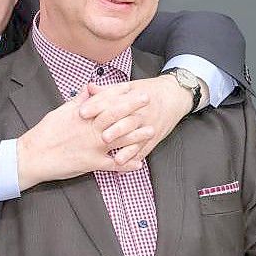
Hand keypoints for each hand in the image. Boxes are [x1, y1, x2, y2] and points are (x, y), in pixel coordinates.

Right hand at [16, 86, 152, 190]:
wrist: (33, 156)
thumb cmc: (45, 133)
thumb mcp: (60, 112)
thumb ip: (77, 101)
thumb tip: (88, 89)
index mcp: (82, 115)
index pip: (104, 99)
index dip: (118, 92)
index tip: (131, 86)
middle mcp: (90, 128)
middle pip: (116, 115)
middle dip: (133, 106)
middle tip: (147, 99)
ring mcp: (93, 146)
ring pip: (120, 138)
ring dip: (137, 135)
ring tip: (151, 130)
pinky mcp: (91, 163)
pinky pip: (113, 165)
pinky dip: (126, 165)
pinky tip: (139, 163)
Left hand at [79, 75, 207, 168]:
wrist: (174, 96)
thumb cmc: (146, 91)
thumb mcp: (127, 87)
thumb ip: (106, 91)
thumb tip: (88, 88)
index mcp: (130, 98)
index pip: (110, 101)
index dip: (96, 106)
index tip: (81, 112)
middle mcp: (140, 112)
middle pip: (126, 121)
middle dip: (115, 130)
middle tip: (102, 137)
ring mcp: (148, 126)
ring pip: (137, 139)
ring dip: (127, 150)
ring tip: (117, 159)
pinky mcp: (154, 138)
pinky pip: (145, 149)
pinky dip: (135, 158)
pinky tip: (126, 167)